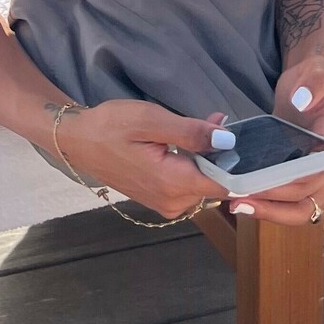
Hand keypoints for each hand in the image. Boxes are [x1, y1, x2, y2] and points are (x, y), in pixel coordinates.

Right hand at [55, 100, 231, 220]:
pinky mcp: (160, 200)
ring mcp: (166, 204)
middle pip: (215, 182)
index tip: (244, 137)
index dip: (239, 162)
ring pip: (202, 182)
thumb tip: (228, 141)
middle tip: (215, 119)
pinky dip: (193, 164)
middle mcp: (173, 202)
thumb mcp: (150, 120)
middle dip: (221, 152)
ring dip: (207, 157)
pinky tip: (186, 142)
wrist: (78, 142)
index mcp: (173, 184)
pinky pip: (188, 184)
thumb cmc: (111, 126)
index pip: (225, 184)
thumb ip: (190, 132)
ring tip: (199, 125)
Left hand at [223, 57, 323, 226]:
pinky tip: (243, 203)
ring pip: (301, 209)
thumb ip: (314, 81)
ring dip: (271, 212)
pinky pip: (290, 207)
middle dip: (274, 201)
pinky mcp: (304, 186)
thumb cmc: (310, 81)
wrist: (304, 92)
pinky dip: (269, 209)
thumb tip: (302, 101)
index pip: (320, 169)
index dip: (294, 180)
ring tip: (238, 205)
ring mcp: (320, 181)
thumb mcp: (314, 71)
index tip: (263, 181)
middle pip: (308, 194)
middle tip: (239, 197)